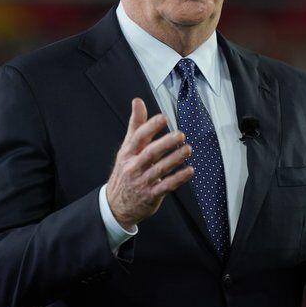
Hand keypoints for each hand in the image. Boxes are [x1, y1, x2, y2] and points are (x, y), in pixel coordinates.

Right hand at [106, 98, 193, 229]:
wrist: (116, 205)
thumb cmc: (125, 171)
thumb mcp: (127, 148)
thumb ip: (136, 125)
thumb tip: (138, 101)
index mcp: (127, 153)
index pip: (138, 137)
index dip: (150, 127)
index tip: (163, 118)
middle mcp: (133, 167)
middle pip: (150, 153)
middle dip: (166, 143)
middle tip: (180, 134)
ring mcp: (142, 182)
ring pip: (160, 169)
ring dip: (175, 159)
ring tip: (188, 149)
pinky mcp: (151, 195)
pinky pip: (166, 186)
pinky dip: (178, 178)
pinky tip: (189, 170)